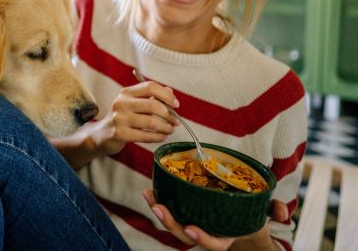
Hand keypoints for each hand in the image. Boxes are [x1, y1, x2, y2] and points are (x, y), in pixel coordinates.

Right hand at [91, 80, 178, 155]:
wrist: (101, 135)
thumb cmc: (122, 118)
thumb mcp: (133, 104)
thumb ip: (150, 97)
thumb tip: (170, 92)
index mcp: (126, 93)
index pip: (150, 87)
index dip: (166, 95)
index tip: (176, 104)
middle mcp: (121, 103)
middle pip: (153, 105)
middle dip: (169, 115)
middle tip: (176, 121)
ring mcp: (119, 118)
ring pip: (151, 122)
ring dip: (166, 127)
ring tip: (170, 130)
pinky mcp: (120, 134)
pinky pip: (146, 136)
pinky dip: (158, 137)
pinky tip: (161, 136)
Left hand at [143, 190, 288, 249]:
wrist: (240, 218)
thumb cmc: (252, 215)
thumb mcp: (266, 213)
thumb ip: (276, 210)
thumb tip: (285, 212)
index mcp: (225, 236)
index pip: (213, 244)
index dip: (202, 239)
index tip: (192, 229)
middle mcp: (206, 232)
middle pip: (185, 235)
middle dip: (170, 223)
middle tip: (159, 208)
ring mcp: (194, 223)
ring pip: (174, 224)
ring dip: (160, 211)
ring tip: (149, 195)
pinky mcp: (186, 212)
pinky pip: (171, 211)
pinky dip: (160, 201)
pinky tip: (151, 190)